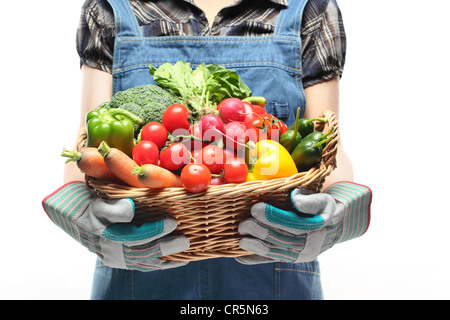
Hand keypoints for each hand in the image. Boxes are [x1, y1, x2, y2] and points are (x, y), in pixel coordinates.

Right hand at [42, 182, 188, 270]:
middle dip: (166, 247)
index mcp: (107, 236)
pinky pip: (142, 266)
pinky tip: (174, 262)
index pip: (135, 237)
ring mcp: (117, 259)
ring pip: (145, 263)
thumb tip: (131, 210)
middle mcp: (112, 252)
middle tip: (185, 241)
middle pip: (143, 252)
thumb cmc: (88, 204)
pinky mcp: (121, 261)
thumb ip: (114, 208)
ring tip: (185, 253)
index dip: (155, 230)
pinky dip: (159, 265)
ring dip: (166, 259)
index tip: (173, 222)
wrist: (71, 215)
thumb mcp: (97, 202)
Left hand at [236, 182, 370, 264]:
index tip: (255, 208)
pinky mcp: (289, 258)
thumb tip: (294, 198)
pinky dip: (255, 259)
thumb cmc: (323, 209)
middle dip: (260, 232)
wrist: (332, 228)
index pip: (292, 224)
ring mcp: (298, 255)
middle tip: (244, 224)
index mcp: (317, 228)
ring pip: (275, 252)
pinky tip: (240, 257)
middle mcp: (308, 245)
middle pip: (281, 239)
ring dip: (256, 247)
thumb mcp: (323, 200)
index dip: (273, 217)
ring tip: (241, 240)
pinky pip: (271, 260)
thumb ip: (309, 200)